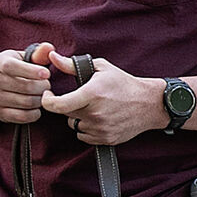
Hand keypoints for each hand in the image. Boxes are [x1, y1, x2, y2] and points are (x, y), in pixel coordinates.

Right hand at [0, 43, 52, 124]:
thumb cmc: (15, 69)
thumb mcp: (23, 57)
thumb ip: (38, 53)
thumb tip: (49, 48)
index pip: (12, 67)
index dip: (31, 71)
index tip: (47, 73)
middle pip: (24, 87)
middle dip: (42, 87)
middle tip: (47, 85)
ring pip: (26, 102)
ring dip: (40, 100)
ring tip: (42, 95)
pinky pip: (22, 116)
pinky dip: (34, 113)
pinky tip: (36, 107)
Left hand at [41, 55, 164, 145]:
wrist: (149, 104)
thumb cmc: (124, 83)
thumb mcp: (100, 67)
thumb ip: (72, 65)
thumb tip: (52, 57)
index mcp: (91, 94)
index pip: (57, 105)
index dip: (47, 101)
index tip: (48, 95)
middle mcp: (95, 113)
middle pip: (65, 114)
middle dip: (68, 106)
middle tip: (81, 98)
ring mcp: (101, 128)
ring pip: (75, 126)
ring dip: (78, 118)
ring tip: (92, 108)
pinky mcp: (106, 139)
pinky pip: (84, 136)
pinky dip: (87, 129)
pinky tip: (98, 118)